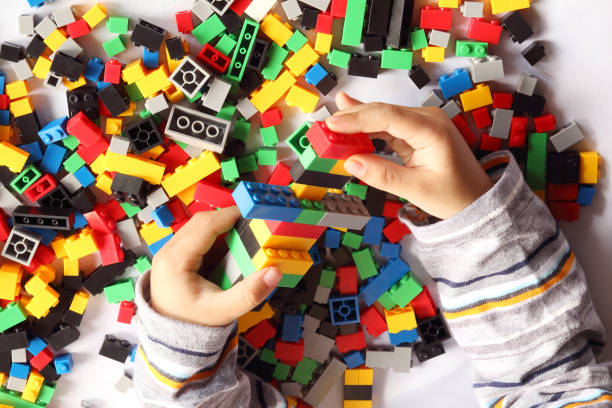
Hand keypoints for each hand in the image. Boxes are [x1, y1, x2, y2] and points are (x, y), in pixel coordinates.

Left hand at [150, 207, 281, 326]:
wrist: (170, 338)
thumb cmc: (190, 325)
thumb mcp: (222, 311)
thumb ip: (249, 293)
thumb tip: (273, 273)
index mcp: (175, 260)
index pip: (206, 224)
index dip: (231, 215)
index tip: (253, 213)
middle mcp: (169, 252)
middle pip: (203, 222)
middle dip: (230, 221)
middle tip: (253, 227)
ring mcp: (171, 253)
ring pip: (200, 228)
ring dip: (224, 232)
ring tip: (244, 243)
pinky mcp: (177, 257)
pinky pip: (199, 239)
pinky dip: (217, 242)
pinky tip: (230, 255)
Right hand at [326, 92, 493, 218]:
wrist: (476, 199)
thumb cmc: (455, 195)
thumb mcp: (416, 190)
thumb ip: (382, 175)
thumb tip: (351, 162)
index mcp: (431, 130)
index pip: (387, 116)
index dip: (357, 118)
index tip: (332, 123)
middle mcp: (427, 119)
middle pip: (382, 112)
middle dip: (352, 117)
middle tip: (324, 125)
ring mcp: (422, 123)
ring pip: (382, 117)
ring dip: (357, 122)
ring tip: (329, 126)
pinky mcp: (416, 132)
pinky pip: (387, 127)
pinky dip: (367, 130)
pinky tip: (348, 122)